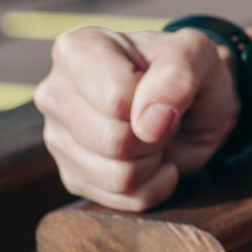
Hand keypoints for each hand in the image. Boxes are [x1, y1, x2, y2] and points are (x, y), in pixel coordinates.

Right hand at [35, 25, 239, 212]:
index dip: (155, 103)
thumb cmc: (187, 73)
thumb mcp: (196, 55)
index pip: (116, 99)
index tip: (162, 90)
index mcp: (77, 50)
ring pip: (118, 177)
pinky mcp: (72, 177)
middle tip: (161, 117)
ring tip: (154, 136)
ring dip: (154, 162)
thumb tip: (149, 123)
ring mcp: (57, 139)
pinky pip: (121, 201)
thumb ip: (177, 75)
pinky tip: (151, 160)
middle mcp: (55, 92)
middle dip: (155, 136)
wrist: (191, 107)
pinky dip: (151, 186)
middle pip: (115, 141)